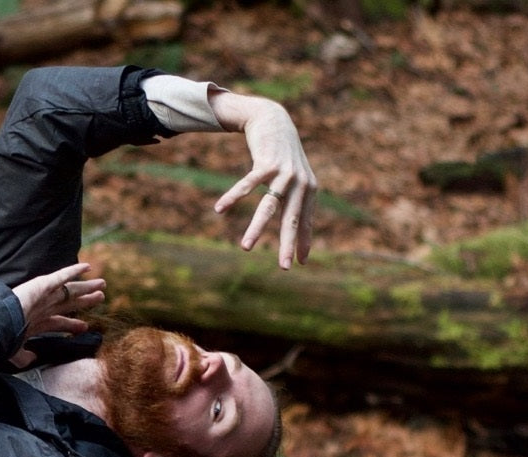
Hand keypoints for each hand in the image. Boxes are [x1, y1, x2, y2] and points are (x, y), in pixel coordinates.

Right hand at [9, 262, 104, 366]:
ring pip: (71, 290)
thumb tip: (31, 360)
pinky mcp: (43, 284)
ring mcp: (44, 295)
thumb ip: (24, 356)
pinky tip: (88, 267)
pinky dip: (75, 271)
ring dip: (87, 287)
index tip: (84, 326)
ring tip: (102, 284)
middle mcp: (44, 307)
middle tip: (101, 298)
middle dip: (85, 301)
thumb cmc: (3, 336)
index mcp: (37, 322)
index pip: (59, 322)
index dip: (72, 324)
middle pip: (70, 303)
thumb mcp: (15, 351)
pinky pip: (63, 276)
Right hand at [208, 91, 316, 269]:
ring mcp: (283, 172)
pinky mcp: (266, 163)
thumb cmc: (283, 154)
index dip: (303, 242)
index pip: (304, 221)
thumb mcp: (295, 176)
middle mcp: (299, 182)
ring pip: (268, 206)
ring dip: (256, 228)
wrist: (274, 118)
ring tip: (245, 248)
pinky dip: (233, 197)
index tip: (300, 263)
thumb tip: (299, 227)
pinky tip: (219, 209)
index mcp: (308, 189)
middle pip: (291, 219)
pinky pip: (247, 185)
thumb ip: (297, 198)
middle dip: (286, 244)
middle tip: (283, 267)